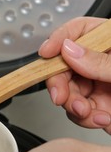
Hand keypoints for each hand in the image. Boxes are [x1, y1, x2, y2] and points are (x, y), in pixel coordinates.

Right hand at [39, 17, 110, 133]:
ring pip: (70, 93)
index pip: (78, 31)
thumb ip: (101, 62)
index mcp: (110, 42)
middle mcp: (102, 62)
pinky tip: (104, 120)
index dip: (58, 40)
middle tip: (63, 99)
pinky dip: (89, 119)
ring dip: (77, 108)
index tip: (47, 53)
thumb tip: (70, 51)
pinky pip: (83, 112)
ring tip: (93, 115)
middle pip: (66, 67)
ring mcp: (101, 84)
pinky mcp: (103, 105)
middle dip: (62, 87)